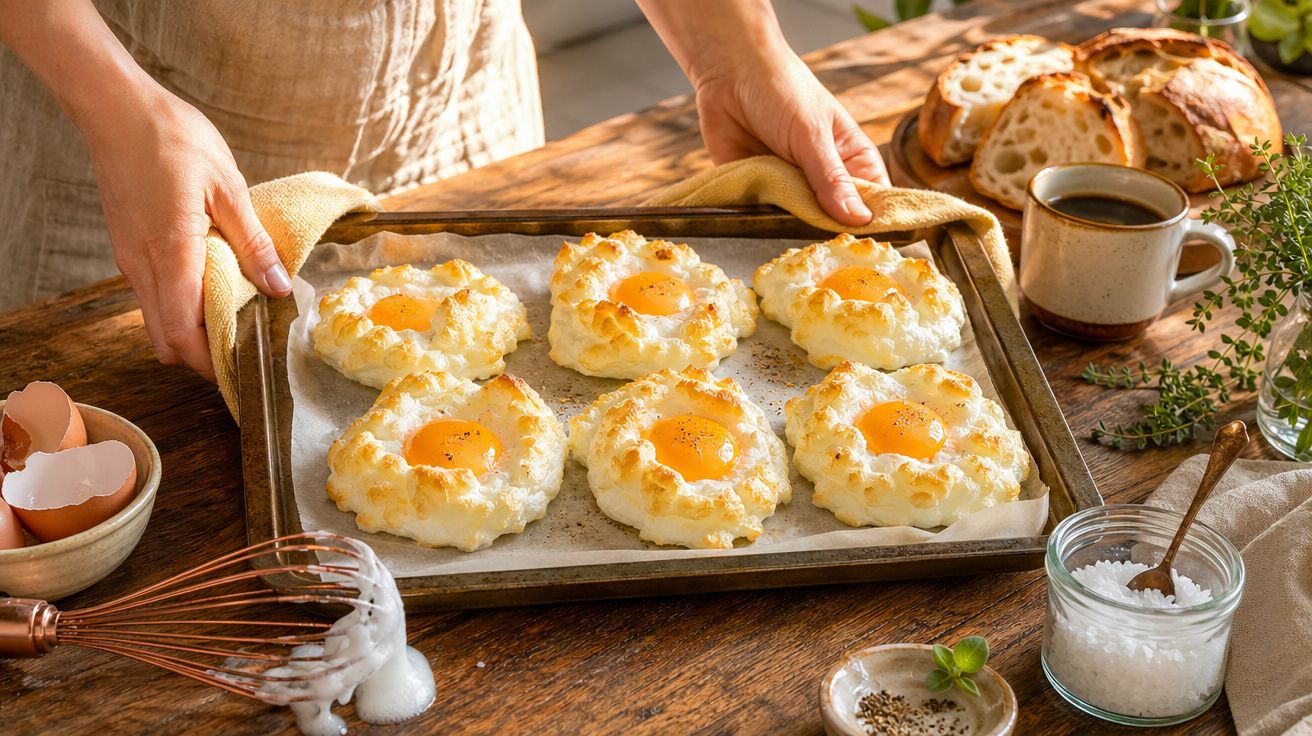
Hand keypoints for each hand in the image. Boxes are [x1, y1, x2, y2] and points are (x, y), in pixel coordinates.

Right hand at [80, 84, 290, 379]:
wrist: (118, 108)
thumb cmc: (174, 139)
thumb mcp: (229, 188)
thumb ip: (254, 243)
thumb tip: (280, 288)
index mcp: (171, 254)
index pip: (184, 333)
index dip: (213, 362)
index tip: (245, 369)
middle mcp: (142, 265)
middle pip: (167, 339)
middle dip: (203, 356)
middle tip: (245, 351)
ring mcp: (130, 258)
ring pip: (157, 319)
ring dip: (191, 330)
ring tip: (236, 321)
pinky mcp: (127, 247)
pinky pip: (152, 294)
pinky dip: (179, 305)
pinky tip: (213, 288)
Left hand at [693, 51, 888, 226]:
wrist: (729, 72)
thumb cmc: (782, 90)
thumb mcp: (812, 134)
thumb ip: (831, 179)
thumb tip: (859, 219)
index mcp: (851, 159)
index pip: (873, 199)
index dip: (873, 222)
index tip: (867, 244)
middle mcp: (823, 178)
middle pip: (834, 219)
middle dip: (826, 230)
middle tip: (822, 245)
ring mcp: (791, 187)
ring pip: (797, 222)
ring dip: (790, 225)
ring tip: (789, 228)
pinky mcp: (758, 192)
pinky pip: (762, 217)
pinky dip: (760, 220)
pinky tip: (758, 222)